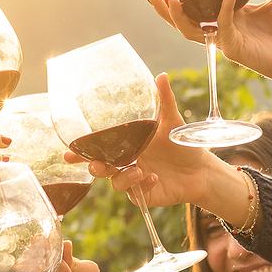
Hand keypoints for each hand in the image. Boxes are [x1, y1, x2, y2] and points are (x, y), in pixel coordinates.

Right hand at [73, 74, 245, 215]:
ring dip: (123, 177)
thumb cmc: (183, 145)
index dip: (83, 152)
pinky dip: (141, 186)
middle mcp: (127, 163)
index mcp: (127, 146)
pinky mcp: (145, 195)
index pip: (100, 149)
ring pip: (116, 182)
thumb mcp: (173, 122)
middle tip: (98, 166)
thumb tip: (161, 75)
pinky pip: (135, 194)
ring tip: (139, 171)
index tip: (69, 152)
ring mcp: (134, 180)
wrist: (202, 169)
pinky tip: (153, 178)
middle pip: (101, 168)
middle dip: (95, 167)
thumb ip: (165, 101)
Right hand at [145, 0, 271, 88]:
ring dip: (177, 16)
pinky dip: (223, 9)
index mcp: (229, 16)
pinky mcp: (235, 49)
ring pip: (192, 31)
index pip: (198, 6)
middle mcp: (222, 29)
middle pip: (184, 21)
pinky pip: (223, 27)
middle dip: (164, 10)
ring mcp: (226, 40)